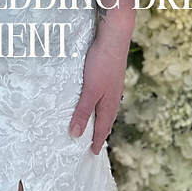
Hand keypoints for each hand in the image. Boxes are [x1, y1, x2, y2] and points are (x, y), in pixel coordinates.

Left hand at [69, 33, 126, 153]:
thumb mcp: (90, 90)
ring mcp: (114, 86)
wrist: (114, 39)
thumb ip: (83, 111)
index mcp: (109, 104)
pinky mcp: (112, 75)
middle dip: (102, 131)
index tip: (94, 152)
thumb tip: (77, 134)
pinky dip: (102, 103)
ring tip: (98, 123)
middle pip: (107, 119)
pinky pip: (107, 96)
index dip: (98, 140)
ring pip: (108, 107)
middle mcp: (114, 97)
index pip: (103, 128)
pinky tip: (99, 98)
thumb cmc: (101, 64)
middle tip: (96, 142)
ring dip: (102, 117)